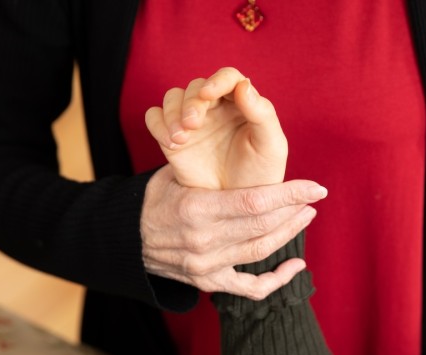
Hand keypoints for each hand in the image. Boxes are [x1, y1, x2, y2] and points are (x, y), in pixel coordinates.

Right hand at [140, 166, 325, 299]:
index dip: (290, 194)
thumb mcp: (177, 176)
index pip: (255, 201)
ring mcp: (206, 265)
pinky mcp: (207, 282)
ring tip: (305, 217)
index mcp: (196, 208)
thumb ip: (213, 173)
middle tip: (314, 198)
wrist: (125, 239)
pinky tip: (295, 267)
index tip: (315, 187)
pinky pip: (249, 288)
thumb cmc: (155, 199)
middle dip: (294, 210)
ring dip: (289, 235)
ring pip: (261, 252)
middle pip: (263, 226)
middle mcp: (203, 240)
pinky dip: (276, 280)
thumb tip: (254, 155)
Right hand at [145, 67, 286, 189]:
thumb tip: (244, 85)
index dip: (217, 80)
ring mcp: (192, 121)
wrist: (236, 206)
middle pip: (196, 86)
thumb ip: (263, 114)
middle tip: (193, 124)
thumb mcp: (271, 147)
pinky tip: (170, 143)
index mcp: (242, 103)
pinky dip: (158, 124)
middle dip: (192, 102)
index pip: (228, 77)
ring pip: (173, 97)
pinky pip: (155, 117)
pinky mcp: (172, 136)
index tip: (209, 94)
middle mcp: (216, 107)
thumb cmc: (260, 175)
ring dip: (173, 113)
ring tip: (181, 139)